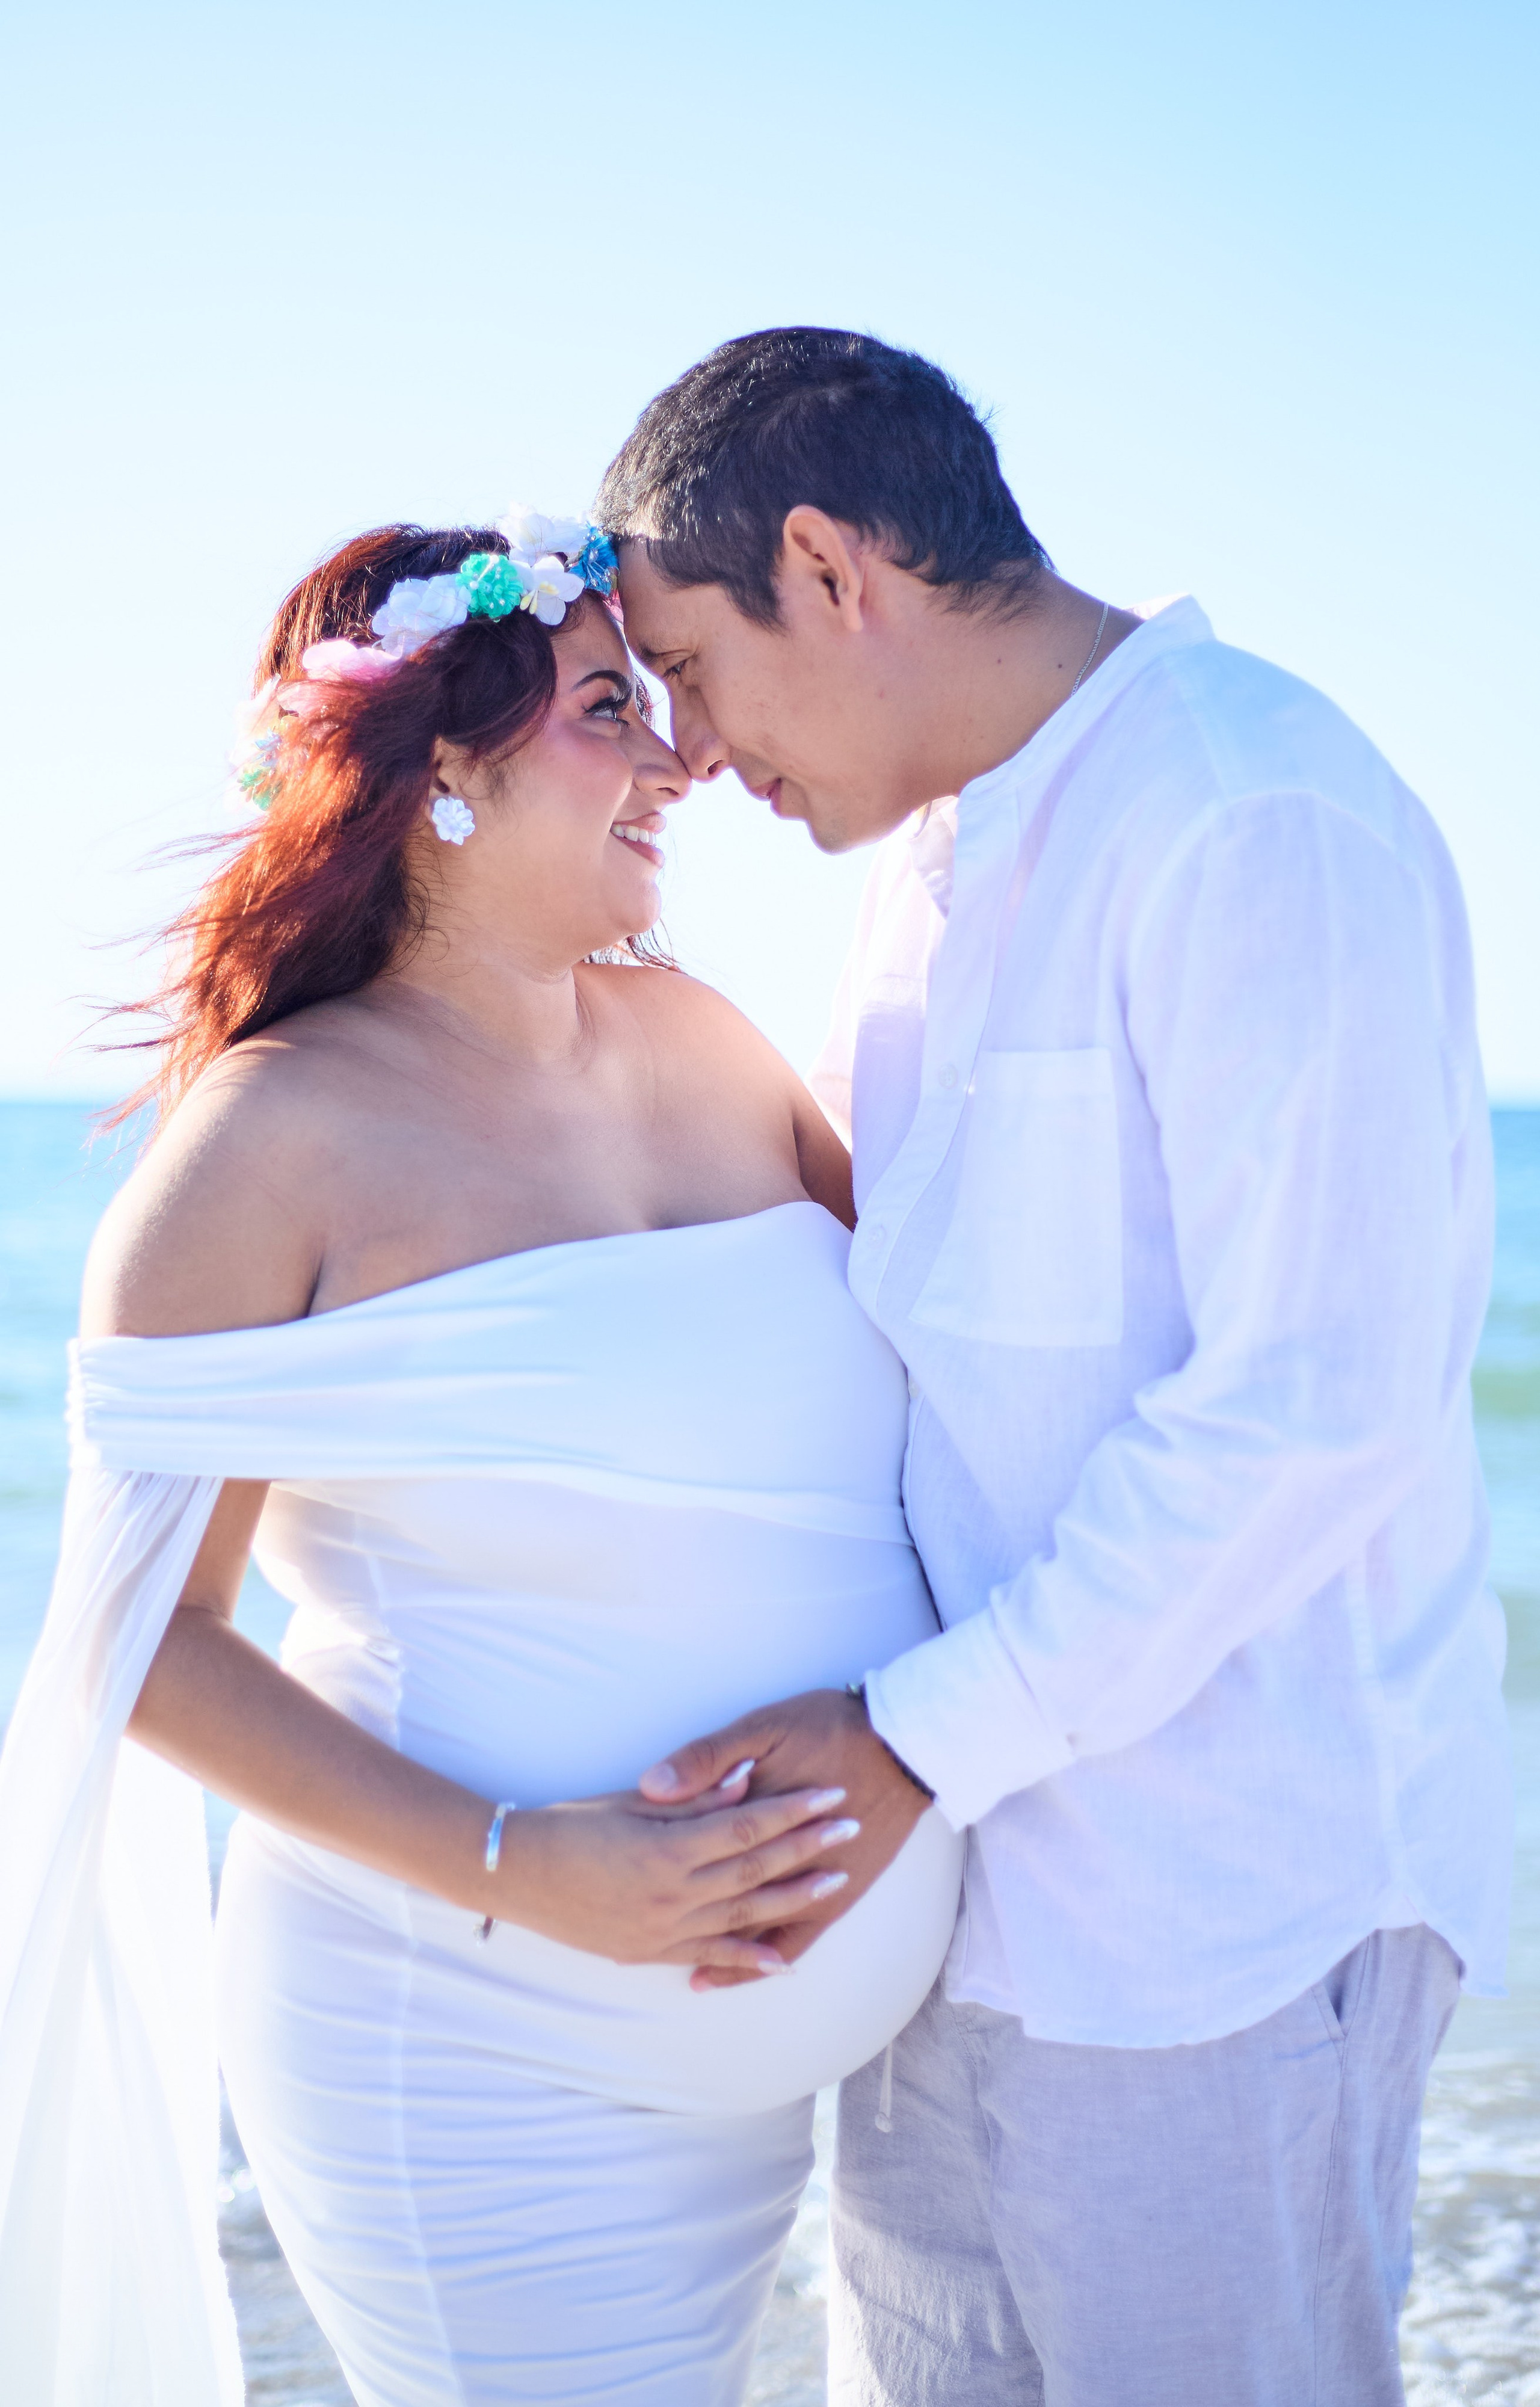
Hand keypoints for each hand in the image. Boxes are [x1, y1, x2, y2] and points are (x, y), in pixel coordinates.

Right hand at [492, 1770, 863, 1979]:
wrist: (517, 1875)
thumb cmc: (571, 1826)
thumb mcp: (629, 1802)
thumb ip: (692, 1798)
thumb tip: (746, 1781)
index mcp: (666, 1850)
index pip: (746, 1827)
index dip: (793, 1811)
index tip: (830, 1795)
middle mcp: (671, 1896)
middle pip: (754, 1870)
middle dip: (808, 1850)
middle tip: (851, 1830)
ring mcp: (662, 1931)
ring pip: (742, 1916)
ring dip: (792, 1900)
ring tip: (835, 1882)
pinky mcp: (650, 1953)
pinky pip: (709, 1957)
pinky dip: (747, 1960)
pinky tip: (782, 1961)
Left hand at [638, 1689, 929, 1988]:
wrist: (908, 1743)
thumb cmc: (834, 1727)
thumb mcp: (766, 1726)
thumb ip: (710, 1758)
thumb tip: (655, 1787)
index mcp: (755, 1823)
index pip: (697, 1858)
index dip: (655, 1880)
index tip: (619, 1895)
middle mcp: (782, 1866)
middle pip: (724, 1904)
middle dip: (683, 1926)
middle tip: (638, 1948)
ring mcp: (816, 1886)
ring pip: (760, 1932)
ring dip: (728, 1955)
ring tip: (695, 1977)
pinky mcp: (842, 1892)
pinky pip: (800, 1937)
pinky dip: (773, 1955)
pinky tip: (761, 1967)